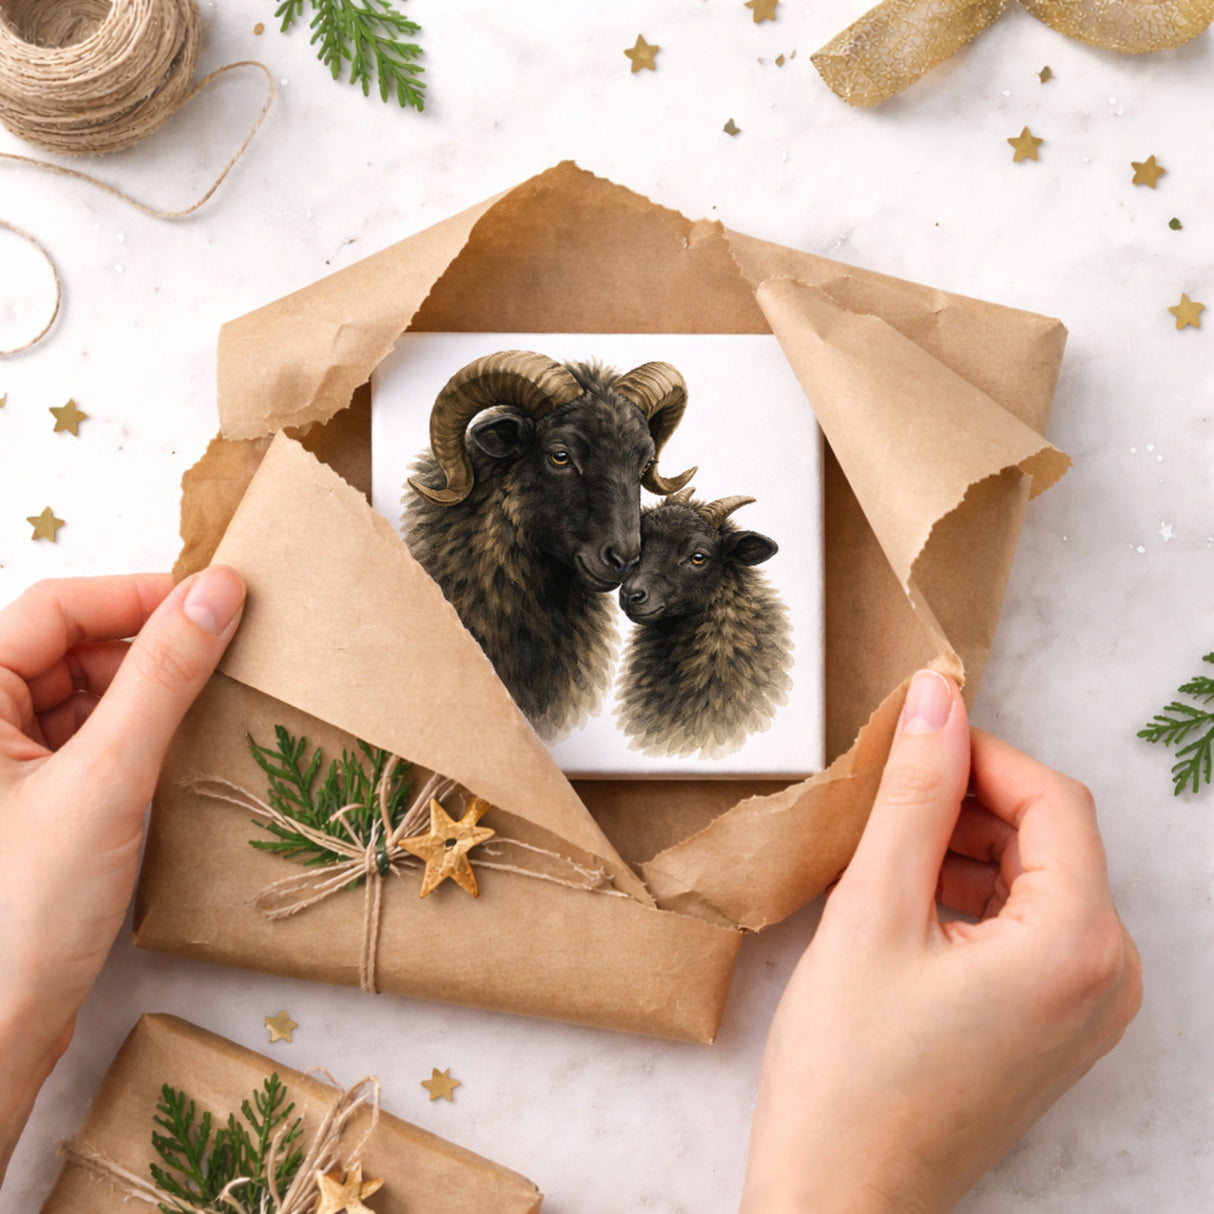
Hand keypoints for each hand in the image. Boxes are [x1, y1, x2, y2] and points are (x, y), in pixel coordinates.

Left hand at [0, 569, 244, 1181]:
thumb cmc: (24, 910)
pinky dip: (139, 734)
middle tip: (226, 651)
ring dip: (148, 691)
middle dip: (147, 645)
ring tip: (211, 701)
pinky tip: (181, 749)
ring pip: (85, 694)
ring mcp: (6, 767)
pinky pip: (92, 739)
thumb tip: (218, 591)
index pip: (55, 608)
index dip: (136, 595)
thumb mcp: (107, 777)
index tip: (217, 599)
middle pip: (70, 647)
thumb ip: (164, 676)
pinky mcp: (34, 803)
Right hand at [741, 669, 1142, 1213]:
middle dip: (967, 804)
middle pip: (1049, 838)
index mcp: (1078, 945)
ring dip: (963, 849)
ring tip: (881, 858)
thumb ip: (913, 794)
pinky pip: (1028, 929)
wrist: (840, 1198)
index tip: (910, 739)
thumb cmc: (849, 1073)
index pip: (1052, 799)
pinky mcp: (1054, 1028)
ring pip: (1034, 880)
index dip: (979, 754)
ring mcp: (1086, 1010)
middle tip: (882, 802)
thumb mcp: (873, 910)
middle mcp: (1107, 979)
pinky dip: (969, 898)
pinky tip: (902, 906)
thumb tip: (937, 700)